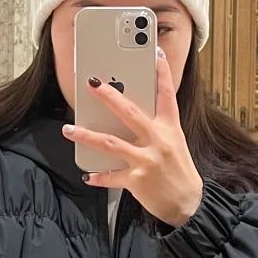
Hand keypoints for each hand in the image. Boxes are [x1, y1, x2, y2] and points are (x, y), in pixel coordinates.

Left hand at [62, 46, 204, 227]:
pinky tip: (87, 175)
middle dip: (109, 96)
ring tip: (69, 130)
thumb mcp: (174, 143)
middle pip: (130, 113)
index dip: (162, 72)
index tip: (156, 52)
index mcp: (170, 128)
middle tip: (92, 83)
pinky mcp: (137, 181)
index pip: (167, 95)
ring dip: (87, 135)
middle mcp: (159, 141)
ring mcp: (147, 160)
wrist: (188, 204)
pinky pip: (111, 176)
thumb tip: (130, 114)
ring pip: (111, 143)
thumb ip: (156, 127)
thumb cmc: (179, 171)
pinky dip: (98, 176)